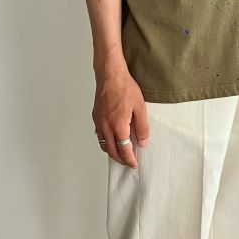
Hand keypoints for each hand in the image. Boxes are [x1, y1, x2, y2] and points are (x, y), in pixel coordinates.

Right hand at [92, 53, 148, 167]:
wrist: (110, 75)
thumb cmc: (125, 88)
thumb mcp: (140, 107)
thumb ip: (142, 127)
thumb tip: (142, 142)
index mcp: (118, 126)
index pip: (123, 150)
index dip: (130, 159)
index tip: (134, 164)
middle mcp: (106, 127)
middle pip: (111, 151)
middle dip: (120, 159)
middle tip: (129, 162)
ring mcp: (99, 122)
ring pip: (103, 144)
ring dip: (112, 152)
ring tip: (121, 153)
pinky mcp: (96, 117)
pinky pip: (99, 135)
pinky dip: (105, 142)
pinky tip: (111, 139)